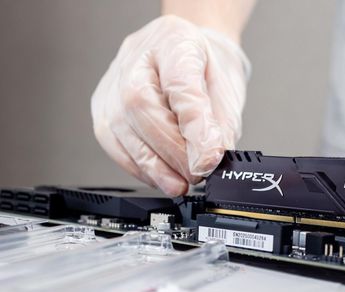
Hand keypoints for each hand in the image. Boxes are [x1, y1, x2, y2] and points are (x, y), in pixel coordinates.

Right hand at [91, 15, 248, 194]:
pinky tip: (159, 175)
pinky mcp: (103, 106)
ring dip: (154, 165)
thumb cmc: (206, 68)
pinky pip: (113, 142)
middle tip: (196, 174)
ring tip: (180, 182)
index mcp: (174, 41)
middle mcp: (136, 56)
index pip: (180, 84)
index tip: (209, 158)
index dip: (194, 126)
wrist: (189, 54)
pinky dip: (138, 166)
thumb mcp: (226, 91)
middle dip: (171, 151)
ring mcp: (113, 80)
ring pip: (122, 127)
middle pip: (140, 105)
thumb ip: (220, 125)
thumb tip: (209, 160)